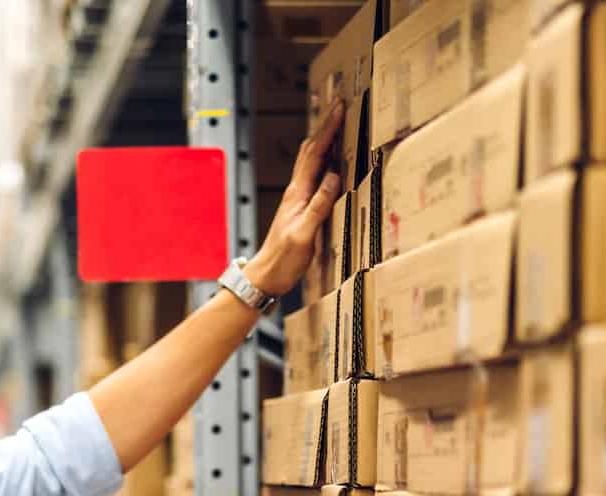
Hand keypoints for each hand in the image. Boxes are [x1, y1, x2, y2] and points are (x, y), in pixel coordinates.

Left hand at [243, 98, 346, 296]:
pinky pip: (312, 178)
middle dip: (325, 128)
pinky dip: (323, 163)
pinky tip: (330, 165)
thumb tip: (333, 176)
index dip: (328, 129)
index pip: (314, 154)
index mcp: (297, 194)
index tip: (340, 107)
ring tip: (336, 127)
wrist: (265, 277)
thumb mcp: (304, 234)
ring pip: (310, 163)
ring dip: (323, 142)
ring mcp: (296, 200)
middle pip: (310, 152)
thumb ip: (318, 206)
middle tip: (340, 108)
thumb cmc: (283, 260)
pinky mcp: (299, 210)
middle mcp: (295, 192)